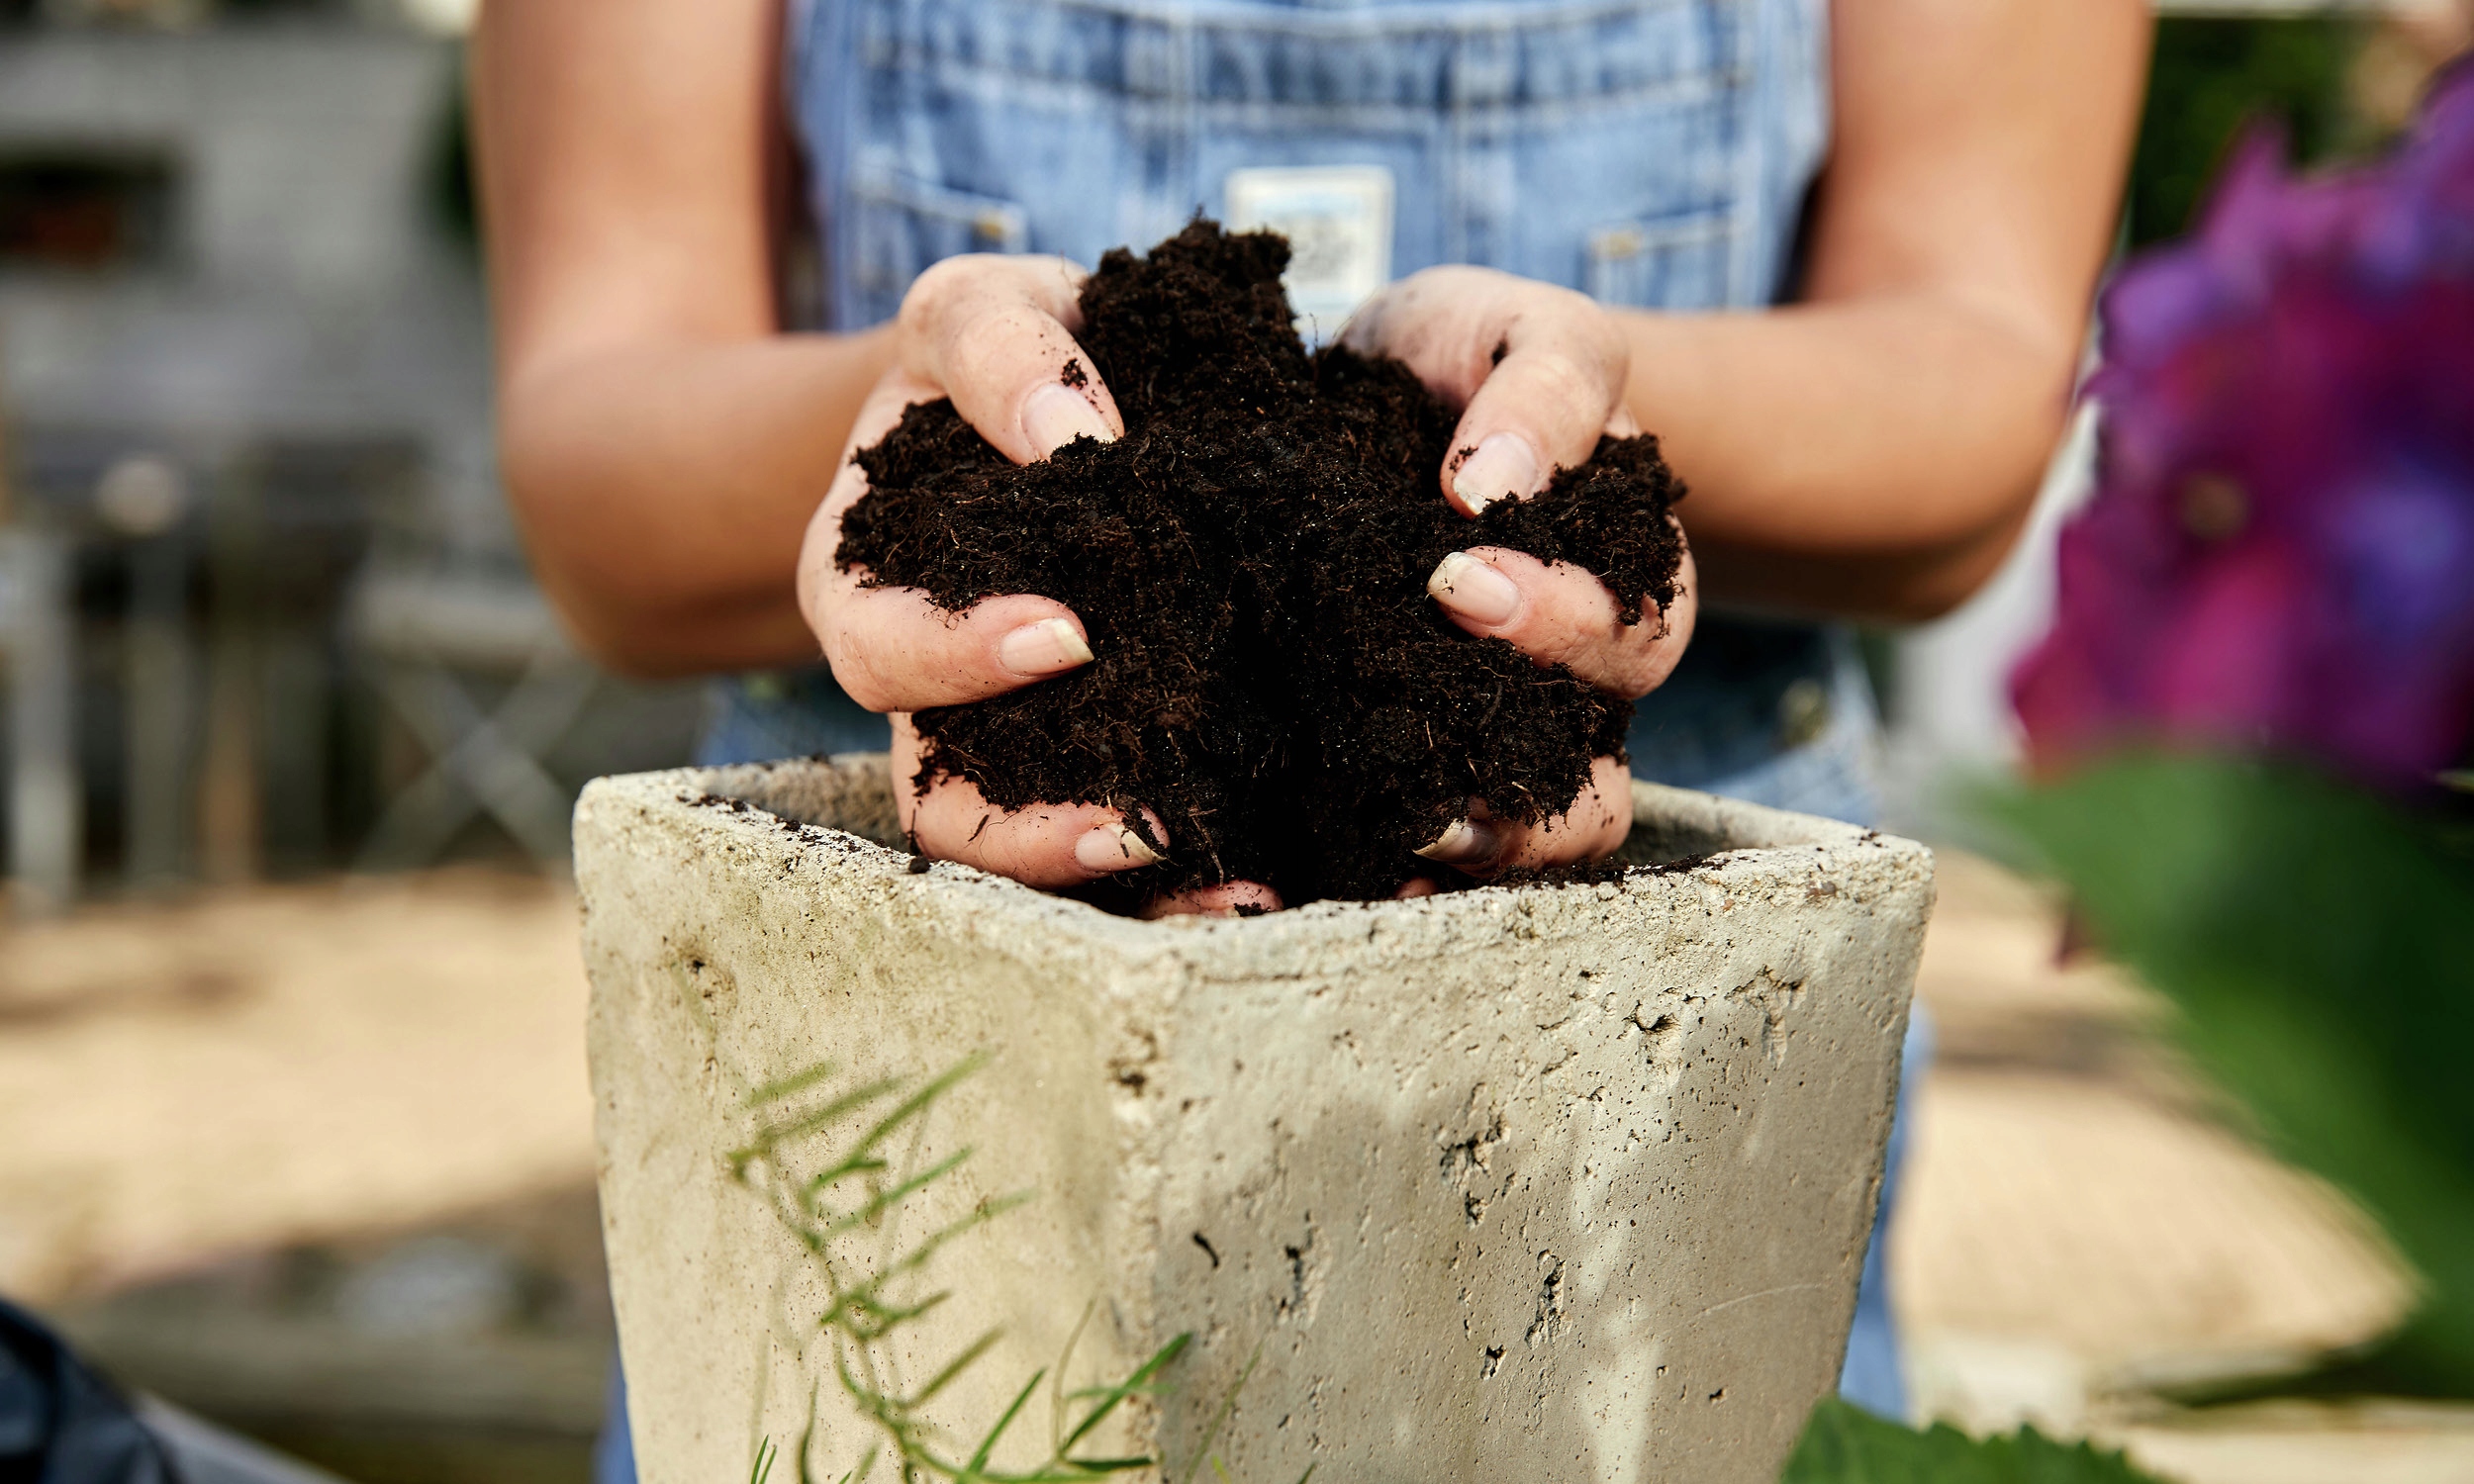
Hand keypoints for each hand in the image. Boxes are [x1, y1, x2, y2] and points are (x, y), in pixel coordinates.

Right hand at [796, 255, 1280, 914]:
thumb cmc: (1006, 348)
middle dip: (1033, 832)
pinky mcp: (1107, 756)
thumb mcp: (977, 308)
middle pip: (942, 805)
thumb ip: (1002, 350)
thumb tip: (1073, 440)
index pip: (881, 653)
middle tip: (1142, 821)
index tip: (1067, 634)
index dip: (955, 660)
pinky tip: (1270, 873)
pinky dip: (1191, 868)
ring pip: (1035, 852)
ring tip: (1232, 884)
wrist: (1062, 389)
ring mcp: (1018, 738)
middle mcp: (933, 691)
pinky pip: (1129, 835)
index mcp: (871, 586)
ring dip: (1127, 879)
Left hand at [1345, 266, 1700, 877]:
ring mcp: (1490, 734)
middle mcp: (1572, 683)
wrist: (1379, 390)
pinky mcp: (1398, 761)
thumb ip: (1543, 384)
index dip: (1558, 622)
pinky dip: (1381, 860)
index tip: (1454, 576)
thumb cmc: (1470, 354)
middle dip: (1524, 763)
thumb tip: (1494, 483)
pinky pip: (1416, 840)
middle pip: (1597, 774)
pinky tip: (1319, 862)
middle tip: (1410, 718)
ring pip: (1530, 836)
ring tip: (1407, 831)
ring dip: (1483, 843)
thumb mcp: (1521, 326)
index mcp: (1624, 579)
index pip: (1634, 633)